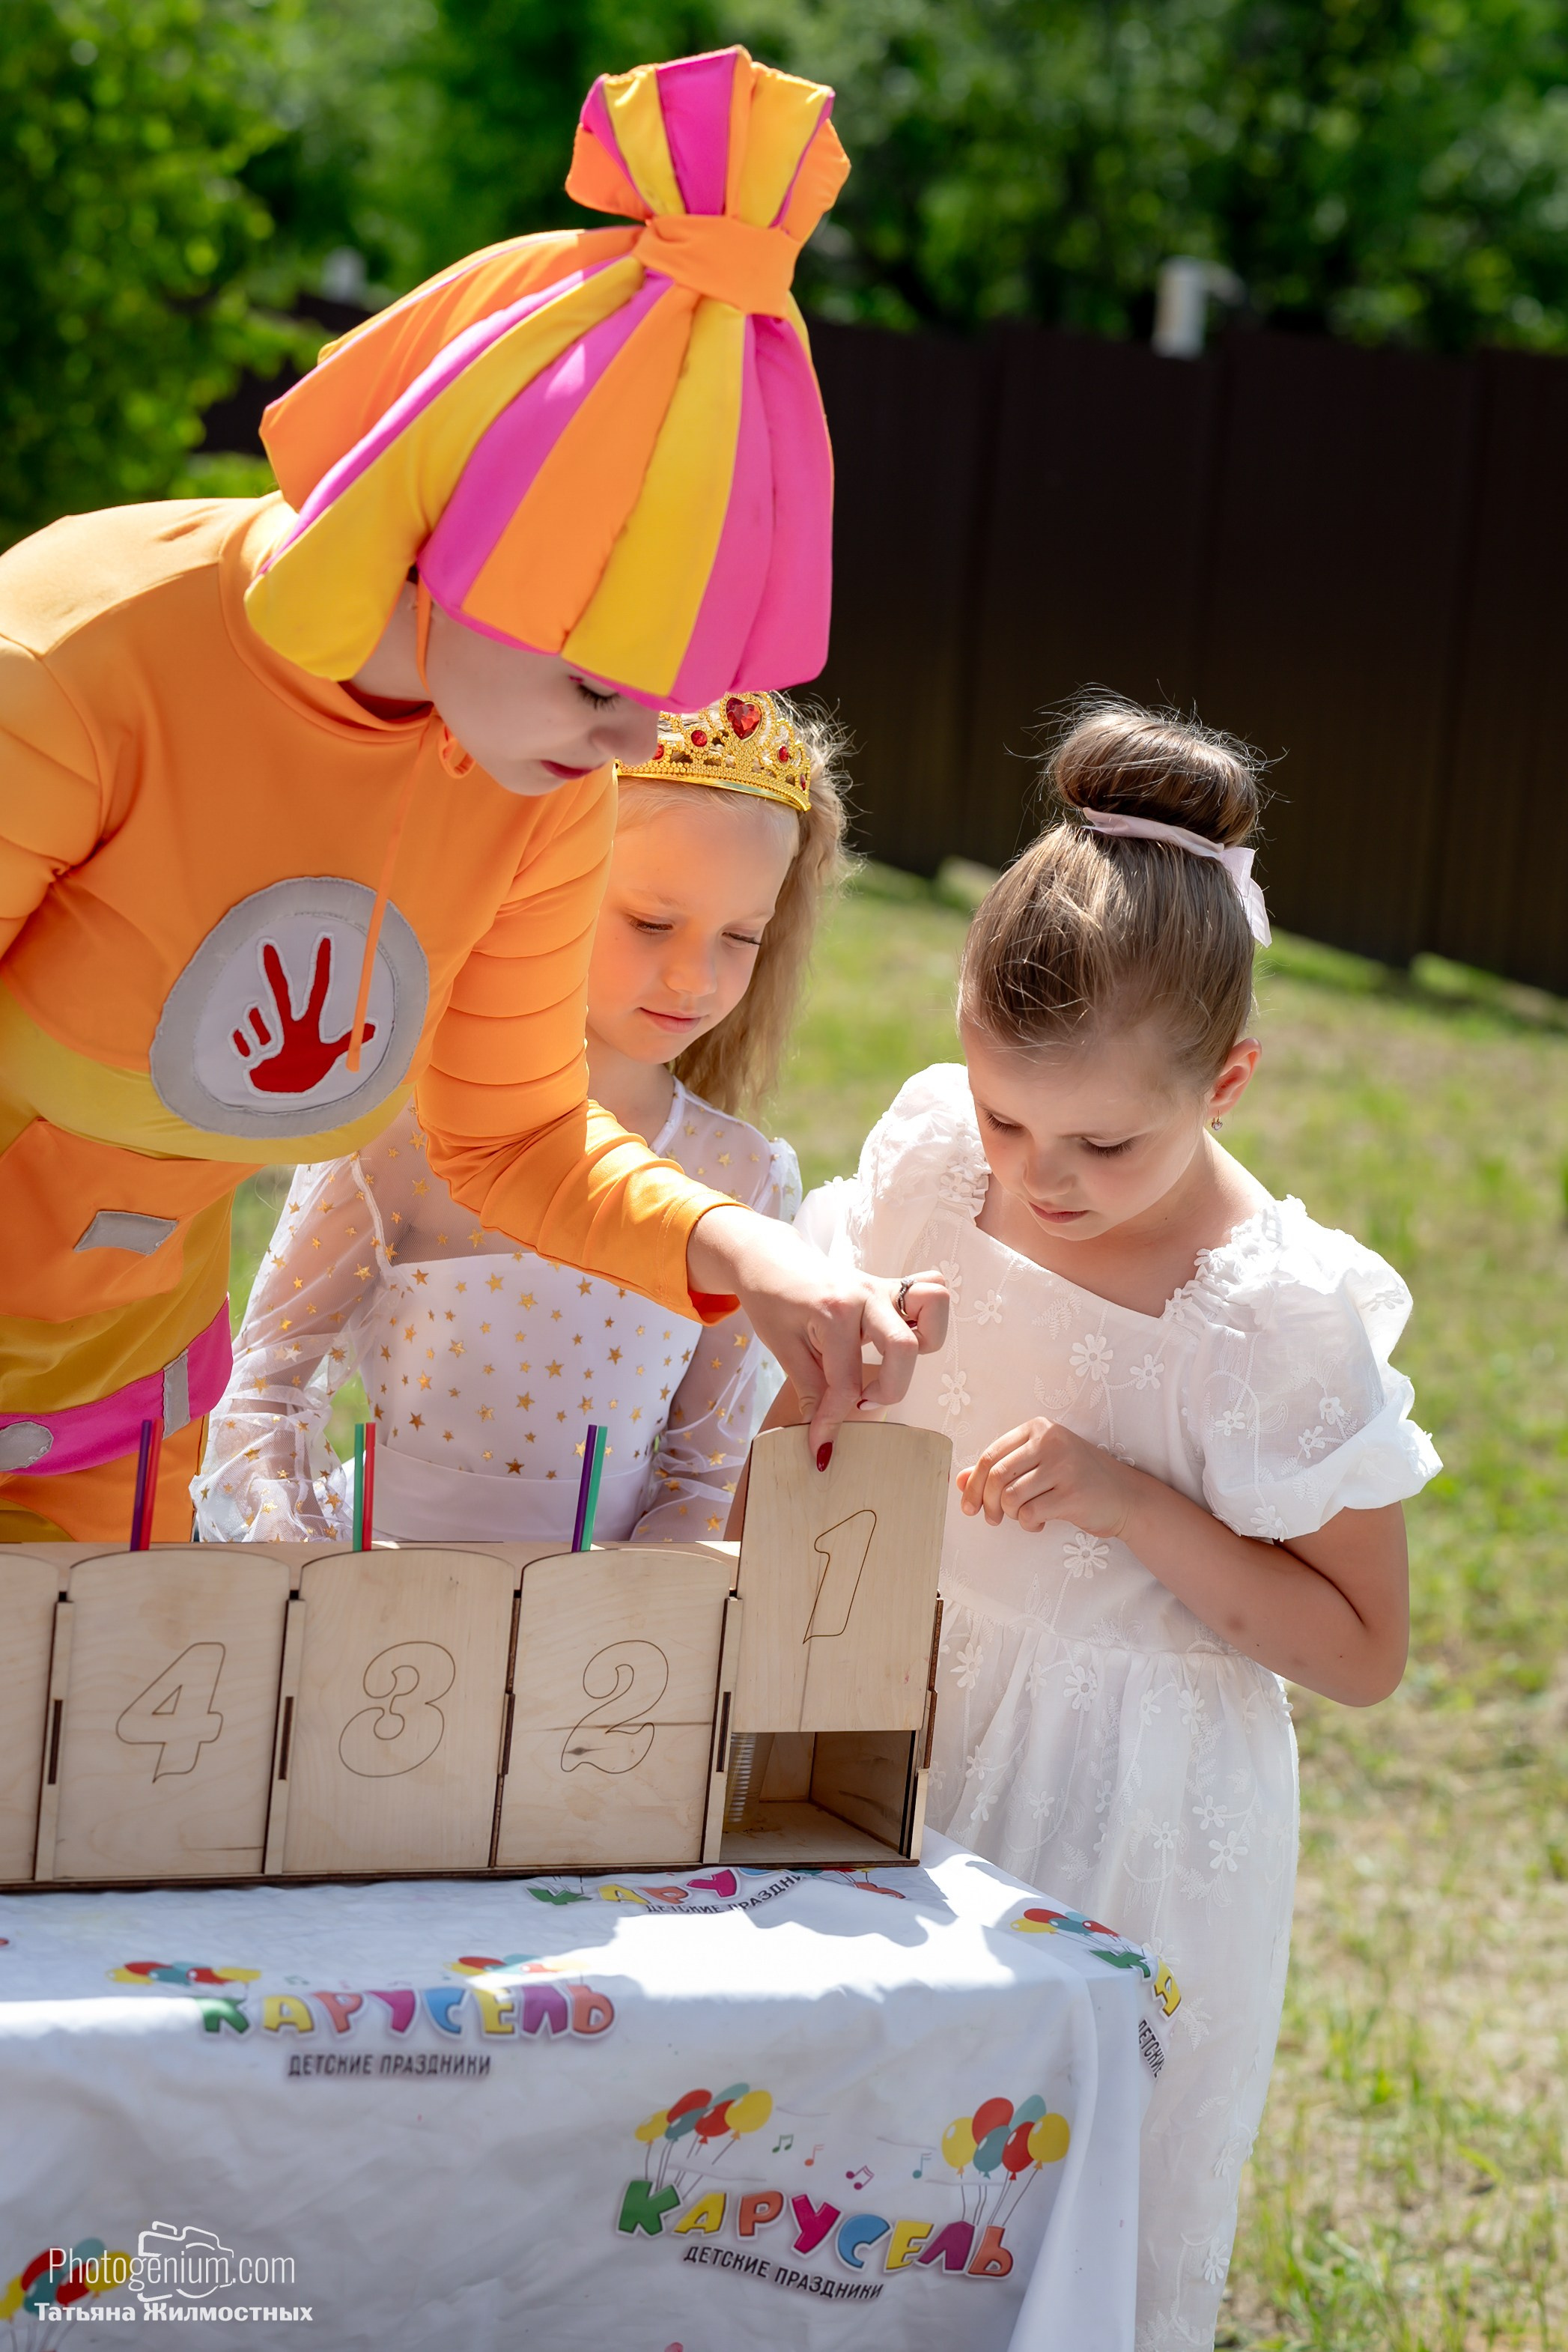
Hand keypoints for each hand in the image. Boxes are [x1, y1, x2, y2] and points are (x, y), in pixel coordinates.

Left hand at [687, 1207, 948, 1462]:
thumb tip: (824, 1443)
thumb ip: (810, 1392)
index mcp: (835, 1310)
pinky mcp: (892, 1287)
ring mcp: (884, 1286)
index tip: (822, 1448)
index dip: (834, 1421)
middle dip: (889, 1390)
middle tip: (862, 1402)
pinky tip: (900, 1342)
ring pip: (934, 1304)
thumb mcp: (783, 1348)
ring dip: (924, 1343)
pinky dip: (929, 1318)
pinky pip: (930, 1291)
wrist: (769, 1260)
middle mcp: (867, 1295)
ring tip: (891, 1363)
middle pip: (904, 1347)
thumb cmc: (771, 1300)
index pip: (846, 1381)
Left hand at [958, 1415, 1136, 1536]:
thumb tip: (959, 1482)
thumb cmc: (1076, 1479)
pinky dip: (1029, 1524)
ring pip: (1011, 1497)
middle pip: (997, 1476)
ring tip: (1024, 1517)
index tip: (968, 1506)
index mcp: (1039, 1429)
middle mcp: (1051, 1441)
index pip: (991, 1455)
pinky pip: (1030, 1514)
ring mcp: (1063, 1466)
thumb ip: (999, 1470)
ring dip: (1011, 1515)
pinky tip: (1040, 1523)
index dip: (973, 1484)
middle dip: (986, 1503)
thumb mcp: (1038, 1466)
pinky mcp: (1072, 1494)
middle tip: (991, 1518)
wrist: (1124, 1496)